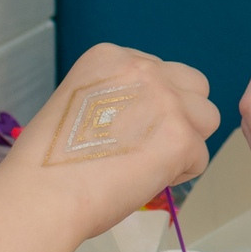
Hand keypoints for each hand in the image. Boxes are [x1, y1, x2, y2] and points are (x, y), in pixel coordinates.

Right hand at [4, 43, 221, 242]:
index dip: (151, 105)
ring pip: (206, 118)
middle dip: (180, 114)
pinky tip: (144, 181)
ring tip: (149, 164)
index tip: (128, 128)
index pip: (159, 71)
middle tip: (149, 145)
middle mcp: (142, 69)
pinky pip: (200, 157)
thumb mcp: (77, 101)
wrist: (43, 195)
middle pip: (193, 85)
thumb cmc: (49, 163)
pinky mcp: (180, 137)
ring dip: (185, 143)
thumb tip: (145, 115)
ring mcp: (165, 101)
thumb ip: (116, 96)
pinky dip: (179, 174)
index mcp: (111, 56)